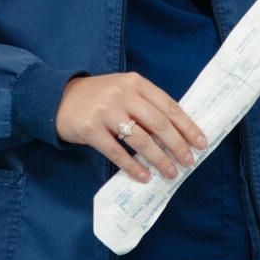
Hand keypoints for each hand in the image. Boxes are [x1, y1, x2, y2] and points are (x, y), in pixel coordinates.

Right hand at [56, 73, 207, 182]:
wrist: (58, 98)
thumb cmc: (99, 97)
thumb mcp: (124, 91)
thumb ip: (146, 104)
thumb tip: (178, 132)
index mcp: (136, 83)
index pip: (169, 106)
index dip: (187, 126)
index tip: (201, 142)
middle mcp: (123, 94)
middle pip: (159, 123)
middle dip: (178, 145)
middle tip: (189, 162)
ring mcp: (106, 111)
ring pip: (141, 140)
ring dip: (159, 159)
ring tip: (170, 173)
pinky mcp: (91, 129)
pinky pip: (117, 152)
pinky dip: (133, 167)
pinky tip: (144, 176)